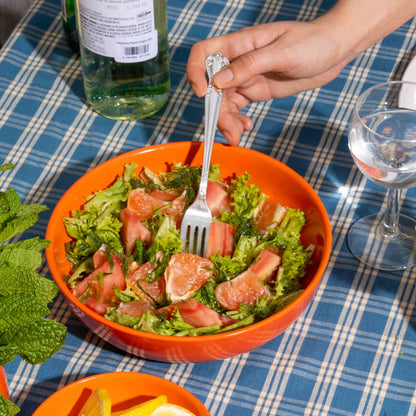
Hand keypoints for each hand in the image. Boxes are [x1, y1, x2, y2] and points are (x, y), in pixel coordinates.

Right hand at [186, 20, 347, 144]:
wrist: (335, 51)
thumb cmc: (312, 42)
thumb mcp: (282, 52)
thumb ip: (250, 65)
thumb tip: (218, 81)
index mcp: (240, 44)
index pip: (204, 53)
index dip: (195, 72)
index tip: (200, 93)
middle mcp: (238, 62)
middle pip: (213, 87)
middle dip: (217, 110)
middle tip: (230, 130)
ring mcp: (247, 78)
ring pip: (224, 102)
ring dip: (227, 121)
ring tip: (237, 136)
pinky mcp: (256, 91)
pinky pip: (238, 108)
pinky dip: (238, 121)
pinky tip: (247, 127)